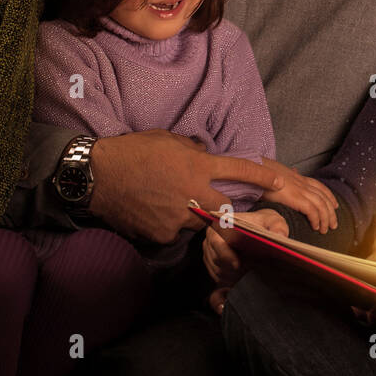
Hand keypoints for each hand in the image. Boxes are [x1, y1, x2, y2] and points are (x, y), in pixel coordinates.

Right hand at [87, 130, 282, 243]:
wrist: (96, 175)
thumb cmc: (132, 151)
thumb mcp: (168, 140)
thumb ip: (193, 150)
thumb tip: (205, 155)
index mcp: (198, 166)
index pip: (239, 171)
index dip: (261, 177)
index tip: (279, 182)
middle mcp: (194, 193)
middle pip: (225, 208)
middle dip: (221, 206)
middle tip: (203, 200)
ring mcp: (180, 216)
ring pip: (198, 221)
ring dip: (190, 214)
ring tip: (165, 201)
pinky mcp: (163, 234)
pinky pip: (176, 232)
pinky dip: (169, 225)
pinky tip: (152, 212)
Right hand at [203, 207, 289, 298]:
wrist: (259, 231)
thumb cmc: (263, 224)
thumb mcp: (273, 221)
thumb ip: (277, 226)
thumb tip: (280, 236)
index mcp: (219, 227)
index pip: (217, 242)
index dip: (225, 254)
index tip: (237, 264)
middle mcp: (211, 244)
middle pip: (218, 263)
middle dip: (235, 270)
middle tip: (254, 272)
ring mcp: (211, 261)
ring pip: (219, 276)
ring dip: (235, 279)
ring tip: (252, 276)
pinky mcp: (216, 276)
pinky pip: (213, 291)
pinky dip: (219, 300)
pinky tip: (224, 307)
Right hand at [259, 160, 338, 232]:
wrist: (255, 169)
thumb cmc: (262, 173)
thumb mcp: (275, 175)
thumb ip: (283, 179)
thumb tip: (287, 177)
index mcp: (298, 178)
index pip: (319, 186)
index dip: (329, 196)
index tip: (335, 205)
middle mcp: (302, 183)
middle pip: (324, 197)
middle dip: (331, 211)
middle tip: (333, 224)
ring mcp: (300, 190)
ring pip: (321, 205)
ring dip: (326, 218)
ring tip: (326, 229)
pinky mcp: (296, 197)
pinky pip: (312, 210)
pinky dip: (316, 219)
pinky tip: (316, 226)